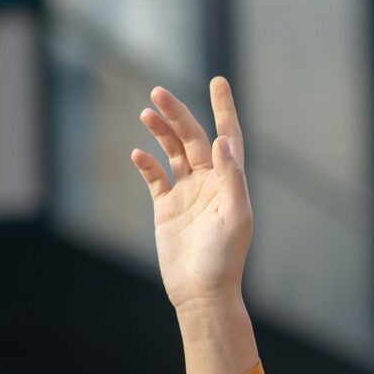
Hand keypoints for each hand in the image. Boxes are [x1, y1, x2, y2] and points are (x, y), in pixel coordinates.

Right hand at [131, 77, 253, 310]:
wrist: (201, 292)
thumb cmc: (224, 258)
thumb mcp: (235, 217)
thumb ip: (231, 178)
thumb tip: (222, 142)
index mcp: (230, 181)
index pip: (228, 137)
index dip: (224, 109)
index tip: (218, 81)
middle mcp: (210, 183)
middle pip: (193, 138)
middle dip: (178, 114)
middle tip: (159, 91)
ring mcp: (187, 193)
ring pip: (173, 152)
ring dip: (161, 131)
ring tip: (146, 112)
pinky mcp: (166, 207)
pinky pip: (155, 177)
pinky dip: (146, 163)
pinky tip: (138, 153)